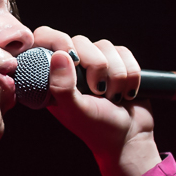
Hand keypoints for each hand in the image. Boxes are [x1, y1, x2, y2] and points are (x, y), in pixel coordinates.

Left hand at [32, 26, 162, 175]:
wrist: (130, 137)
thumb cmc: (98, 129)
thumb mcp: (75, 111)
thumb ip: (62, 87)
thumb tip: (59, 55)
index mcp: (53, 76)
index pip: (44, 38)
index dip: (57, 40)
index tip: (71, 56)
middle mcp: (72, 66)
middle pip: (81, 41)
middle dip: (95, 66)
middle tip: (96, 91)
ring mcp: (95, 63)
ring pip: (106, 46)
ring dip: (115, 75)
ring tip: (112, 97)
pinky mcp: (118, 62)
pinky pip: (124, 52)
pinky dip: (130, 74)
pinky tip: (126, 92)